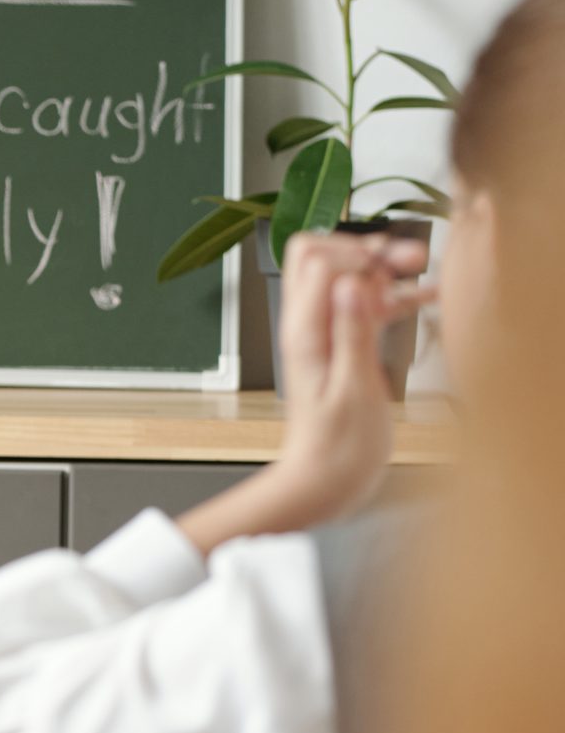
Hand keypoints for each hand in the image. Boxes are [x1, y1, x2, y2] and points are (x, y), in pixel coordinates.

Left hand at [176, 230, 433, 554]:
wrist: (324, 482)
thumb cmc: (335, 449)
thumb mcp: (352, 390)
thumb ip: (352, 333)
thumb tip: (353, 283)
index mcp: (305, 331)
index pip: (316, 259)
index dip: (355, 254)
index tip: (388, 273)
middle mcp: (310, 326)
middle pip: (324, 258)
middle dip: (366, 250)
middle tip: (407, 263)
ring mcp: (326, 334)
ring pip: (348, 278)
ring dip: (383, 270)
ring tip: (420, 272)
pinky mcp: (345, 347)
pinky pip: (366, 308)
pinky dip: (394, 297)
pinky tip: (428, 296)